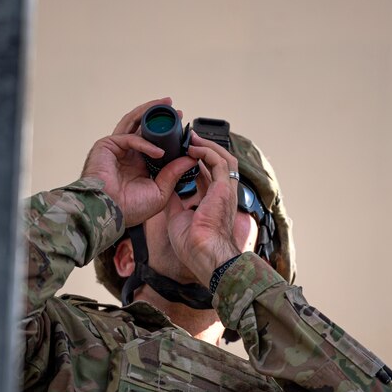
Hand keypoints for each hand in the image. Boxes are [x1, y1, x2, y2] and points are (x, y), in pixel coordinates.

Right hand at [81, 97, 195, 226]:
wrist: (109, 214)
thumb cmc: (130, 209)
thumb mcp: (160, 191)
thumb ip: (174, 173)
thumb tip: (192, 157)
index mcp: (140, 165)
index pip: (156, 143)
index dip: (170, 135)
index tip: (185, 130)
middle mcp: (128, 154)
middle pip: (145, 128)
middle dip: (161, 117)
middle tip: (178, 112)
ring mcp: (117, 148)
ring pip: (134, 123)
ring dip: (150, 113)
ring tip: (166, 105)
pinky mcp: (107, 145)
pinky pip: (130, 138)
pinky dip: (145, 143)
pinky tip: (159, 152)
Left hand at [165, 131, 242, 285]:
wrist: (203, 253)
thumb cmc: (192, 244)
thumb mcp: (177, 217)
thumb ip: (174, 201)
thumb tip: (164, 189)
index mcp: (213, 202)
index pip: (207, 176)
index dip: (196, 163)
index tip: (183, 154)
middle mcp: (223, 194)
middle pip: (219, 164)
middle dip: (205, 149)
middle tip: (188, 140)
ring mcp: (226, 190)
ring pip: (223, 158)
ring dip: (207, 146)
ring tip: (191, 138)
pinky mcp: (224, 188)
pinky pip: (219, 162)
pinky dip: (207, 151)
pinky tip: (193, 147)